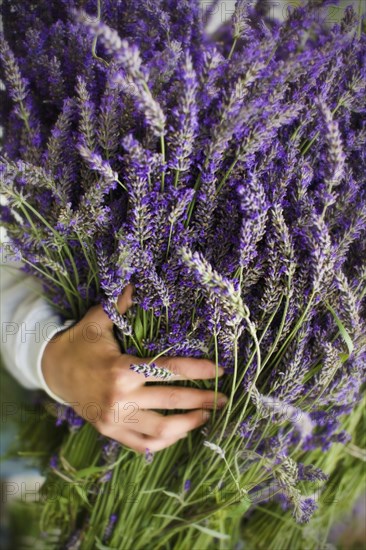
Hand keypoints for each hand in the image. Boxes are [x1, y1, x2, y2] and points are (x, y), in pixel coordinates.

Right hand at [41, 285, 227, 452]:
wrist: (51, 371)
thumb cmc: (79, 344)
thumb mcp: (96, 322)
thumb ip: (117, 305)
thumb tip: (134, 283)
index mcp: (121, 369)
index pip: (170, 370)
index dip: (198, 370)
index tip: (219, 370)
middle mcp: (120, 398)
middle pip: (172, 402)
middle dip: (203, 400)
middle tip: (223, 398)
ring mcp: (115, 419)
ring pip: (161, 430)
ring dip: (188, 424)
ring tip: (207, 416)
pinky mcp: (109, 432)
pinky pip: (143, 444)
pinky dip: (164, 442)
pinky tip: (179, 433)